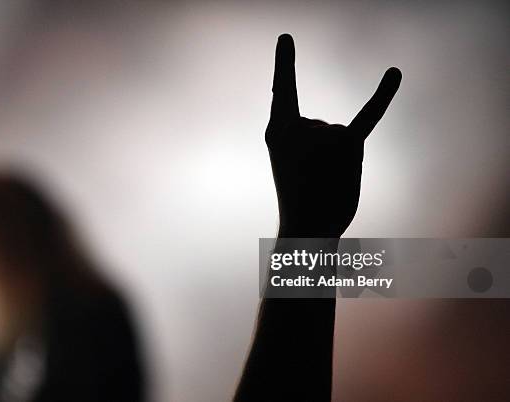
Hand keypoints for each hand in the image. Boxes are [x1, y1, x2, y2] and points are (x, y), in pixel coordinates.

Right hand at [266, 34, 401, 236]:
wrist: (306, 234)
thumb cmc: (300, 203)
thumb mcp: (289, 165)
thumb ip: (310, 143)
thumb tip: (342, 134)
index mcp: (277, 132)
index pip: (282, 91)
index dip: (284, 64)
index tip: (287, 38)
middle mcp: (298, 127)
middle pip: (322, 127)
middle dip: (324, 155)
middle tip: (314, 182)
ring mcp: (321, 133)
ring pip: (341, 136)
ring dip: (341, 162)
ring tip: (329, 184)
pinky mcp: (347, 145)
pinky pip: (369, 115)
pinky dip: (384, 93)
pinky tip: (394, 72)